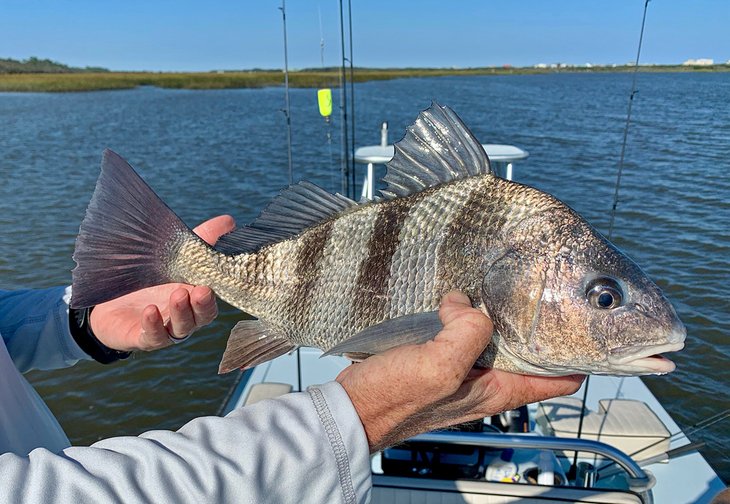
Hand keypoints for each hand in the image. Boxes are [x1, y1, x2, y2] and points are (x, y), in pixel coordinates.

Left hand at [88, 215, 235, 351]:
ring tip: (178, 295)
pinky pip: (152, 336)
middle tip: (201, 290)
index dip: (219, 289)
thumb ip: (201, 239)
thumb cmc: (149, 276)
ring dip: (182, 312)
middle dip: (203, 304)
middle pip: (202, 316)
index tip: (220, 275)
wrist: (110, 299)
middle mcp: (185, 316)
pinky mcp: (142, 338)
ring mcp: (165, 329)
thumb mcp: (173, 255)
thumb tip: (229, 222)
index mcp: (195, 297)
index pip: (214, 297)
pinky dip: (153, 325)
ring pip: (181, 328)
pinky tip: (150, 311)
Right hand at [336, 291, 584, 451]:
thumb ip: (466, 333)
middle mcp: (485, 382)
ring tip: (495, 285)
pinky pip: (461, 333)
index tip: (585, 322)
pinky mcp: (437, 360)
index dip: (578, 353)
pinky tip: (453, 299)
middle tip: (536, 288)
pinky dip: (463, 316)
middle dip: (535, 324)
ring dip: (495, 316)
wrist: (351, 410)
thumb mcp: (439, 368)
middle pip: (529, 352)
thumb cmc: (393, 401)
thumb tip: (466, 302)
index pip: (560, 379)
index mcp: (498, 389)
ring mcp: (461, 371)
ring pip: (493, 339)